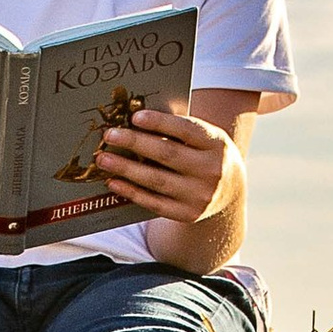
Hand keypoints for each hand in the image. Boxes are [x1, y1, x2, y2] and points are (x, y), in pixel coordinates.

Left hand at [92, 101, 233, 232]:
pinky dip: (132, 192)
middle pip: (167, 154)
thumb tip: (133, 122)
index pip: (186, 130)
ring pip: (157, 180)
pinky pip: (154, 203)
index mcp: (216, 143)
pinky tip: (114, 182)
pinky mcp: (188, 214)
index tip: (134, 117)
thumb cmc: (203, 154)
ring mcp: (200, 195)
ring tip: (103, 159)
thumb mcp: (202, 138)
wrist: (229, 190)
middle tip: (109, 136)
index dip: (160, 122)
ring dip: (126, 169)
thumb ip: (176, 129)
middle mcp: (212, 170)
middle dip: (135, 143)